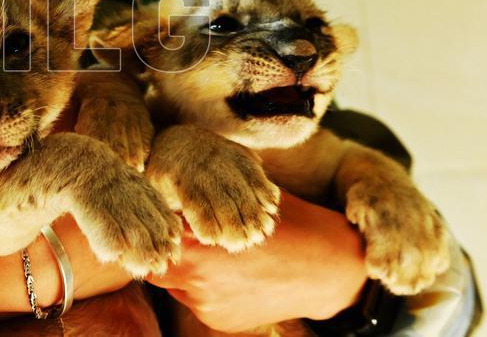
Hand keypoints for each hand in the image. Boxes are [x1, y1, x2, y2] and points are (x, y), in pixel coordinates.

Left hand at [148, 191, 367, 332]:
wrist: (330, 271)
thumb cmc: (291, 225)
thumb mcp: (248, 197)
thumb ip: (212, 193)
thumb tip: (183, 166)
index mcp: (202, 246)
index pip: (156, 234)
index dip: (156, 223)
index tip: (160, 213)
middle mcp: (198, 281)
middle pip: (157, 264)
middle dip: (165, 249)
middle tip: (181, 233)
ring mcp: (207, 305)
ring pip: (175, 283)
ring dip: (185, 268)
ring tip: (214, 251)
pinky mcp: (220, 321)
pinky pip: (197, 300)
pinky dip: (205, 286)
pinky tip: (231, 273)